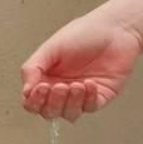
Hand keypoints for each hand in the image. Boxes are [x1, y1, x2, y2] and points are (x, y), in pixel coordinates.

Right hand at [21, 13, 142, 120]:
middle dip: (53, 102)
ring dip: (71, 103)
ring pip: (69, 114)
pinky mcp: (100, 96)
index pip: (32, 102)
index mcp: (46, 78)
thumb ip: (33, 68)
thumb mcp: (51, 48)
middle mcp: (62, 89)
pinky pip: (91, 108)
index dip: (34, 101)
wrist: (116, 29)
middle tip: (60, 86)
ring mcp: (81, 95)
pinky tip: (90, 84)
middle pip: (49, 112)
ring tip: (76, 85)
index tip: (40, 88)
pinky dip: (89, 99)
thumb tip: (26, 90)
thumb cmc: (85, 32)